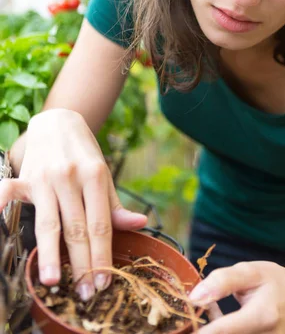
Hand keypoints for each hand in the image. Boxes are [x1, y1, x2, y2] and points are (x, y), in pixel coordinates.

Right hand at [0, 109, 146, 298]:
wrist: (59, 121)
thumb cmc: (84, 154)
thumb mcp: (104, 175)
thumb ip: (114, 204)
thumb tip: (140, 224)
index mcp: (95, 176)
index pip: (100, 224)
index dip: (102, 255)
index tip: (105, 281)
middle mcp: (71, 177)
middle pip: (77, 228)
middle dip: (82, 264)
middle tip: (86, 292)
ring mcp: (46, 177)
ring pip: (49, 221)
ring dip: (50, 253)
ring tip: (53, 280)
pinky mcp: (25, 176)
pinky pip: (9, 193)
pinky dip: (2, 207)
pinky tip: (1, 226)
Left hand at [189, 261, 284, 332]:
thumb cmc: (277, 283)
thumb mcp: (251, 272)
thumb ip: (222, 281)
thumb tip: (194, 296)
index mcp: (263, 316)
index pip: (223, 331)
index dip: (200, 331)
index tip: (184, 326)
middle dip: (206, 329)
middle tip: (198, 315)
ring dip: (217, 331)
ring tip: (216, 314)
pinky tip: (225, 324)